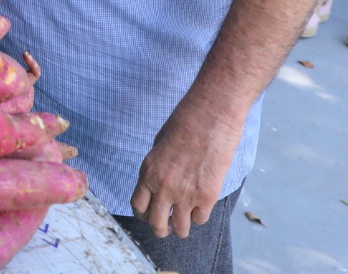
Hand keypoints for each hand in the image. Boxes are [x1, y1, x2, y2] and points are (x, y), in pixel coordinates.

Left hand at [129, 99, 244, 238]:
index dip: (143, 215)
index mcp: (147, 172)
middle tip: (165, 229)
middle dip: (160, 229)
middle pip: (156, 223)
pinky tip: (201, 207)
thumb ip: (157, 168)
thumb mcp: (160, 146)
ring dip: (181, 229)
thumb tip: (159, 185)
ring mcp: (185, 194)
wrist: (210, 116)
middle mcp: (163, 186)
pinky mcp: (206, 196)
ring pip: (180, 228)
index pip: (138, 206)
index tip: (149, 216)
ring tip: (184, 225)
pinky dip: (200, 216)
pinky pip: (200, 219)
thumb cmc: (185, 124)